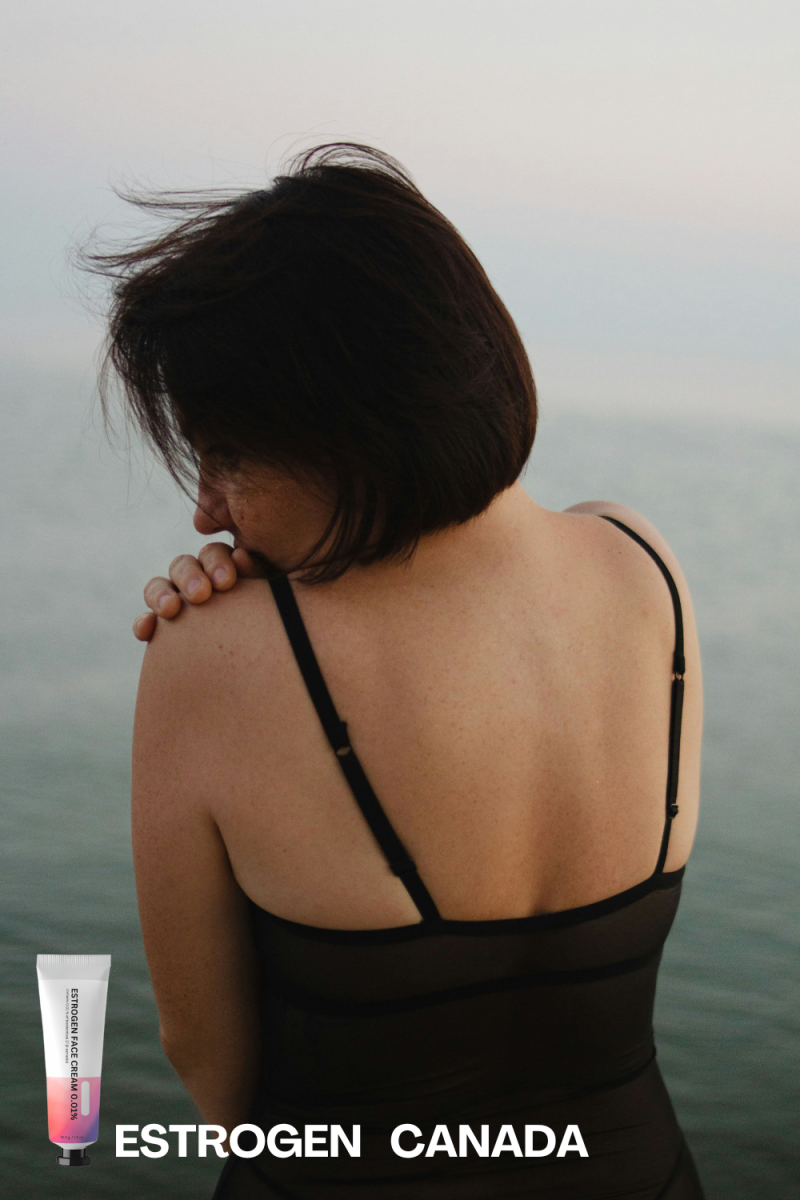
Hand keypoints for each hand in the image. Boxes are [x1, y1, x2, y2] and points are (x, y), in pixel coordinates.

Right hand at [132, 543, 265, 640]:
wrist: (264, 665)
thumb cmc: (276, 625)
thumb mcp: (274, 598)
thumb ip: (257, 575)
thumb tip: (241, 555)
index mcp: (226, 569)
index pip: (214, 555)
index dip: (217, 563)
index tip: (227, 582)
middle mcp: (200, 582)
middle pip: (183, 565)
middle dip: (190, 577)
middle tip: (201, 595)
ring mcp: (180, 605)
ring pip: (160, 587)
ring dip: (161, 594)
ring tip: (171, 610)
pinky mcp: (164, 632)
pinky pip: (147, 623)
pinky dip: (144, 623)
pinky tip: (146, 631)